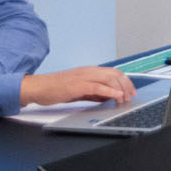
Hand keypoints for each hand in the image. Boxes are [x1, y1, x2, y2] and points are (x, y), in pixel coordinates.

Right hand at [22, 65, 138, 107]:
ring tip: (124, 99)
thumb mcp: (79, 90)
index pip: (114, 72)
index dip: (126, 81)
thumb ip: (94, 93)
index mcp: (91, 71)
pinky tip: (116, 96)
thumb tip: (108, 97)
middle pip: (115, 74)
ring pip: (109, 79)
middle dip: (127, 85)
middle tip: (131, 97)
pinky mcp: (77, 85)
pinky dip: (109, 91)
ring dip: (120, 89)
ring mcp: (84, 77)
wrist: (38, 87)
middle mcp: (89, 71)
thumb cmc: (56, 89)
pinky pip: (98, 87)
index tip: (132, 91)